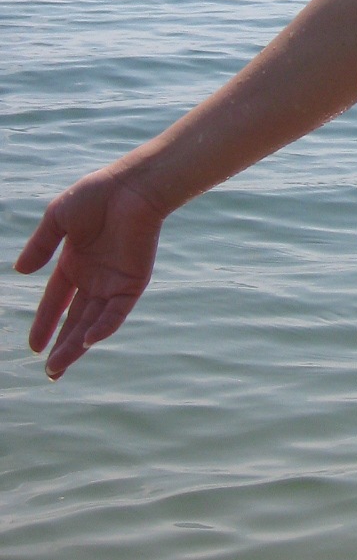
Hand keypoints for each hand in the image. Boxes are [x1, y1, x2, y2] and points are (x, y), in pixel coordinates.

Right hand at [15, 167, 166, 380]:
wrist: (131, 187)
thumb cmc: (96, 195)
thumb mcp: (57, 219)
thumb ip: (41, 246)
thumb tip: (20, 272)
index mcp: (75, 264)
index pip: (56, 301)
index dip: (45, 323)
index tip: (33, 346)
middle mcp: (94, 278)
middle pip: (75, 319)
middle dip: (62, 346)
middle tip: (51, 372)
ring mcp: (114, 282)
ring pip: (93, 322)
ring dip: (77, 345)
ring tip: (59, 366)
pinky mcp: (133, 282)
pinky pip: (117, 311)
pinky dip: (103, 326)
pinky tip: (87, 341)